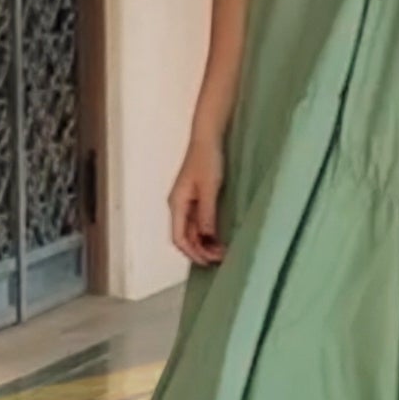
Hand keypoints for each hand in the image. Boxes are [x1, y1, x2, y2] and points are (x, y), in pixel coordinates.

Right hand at [169, 137, 225, 264]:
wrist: (208, 138)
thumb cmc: (207, 159)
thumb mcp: (209, 188)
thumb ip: (207, 214)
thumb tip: (206, 238)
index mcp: (176, 204)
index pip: (179, 238)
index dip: (192, 253)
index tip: (209, 261)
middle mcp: (179, 206)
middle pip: (185, 237)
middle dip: (200, 251)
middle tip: (221, 259)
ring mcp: (187, 202)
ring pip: (192, 231)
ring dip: (204, 243)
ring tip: (222, 251)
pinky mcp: (196, 198)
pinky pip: (199, 222)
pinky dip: (207, 233)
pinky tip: (219, 237)